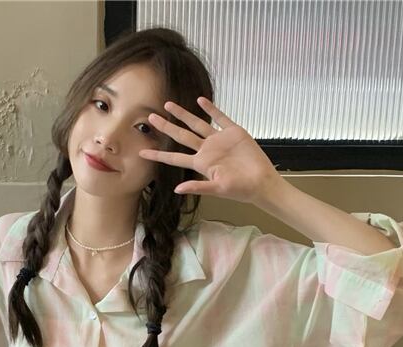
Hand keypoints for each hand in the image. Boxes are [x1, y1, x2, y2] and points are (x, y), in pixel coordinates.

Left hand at [139, 96, 283, 206]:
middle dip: (166, 127)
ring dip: (183, 114)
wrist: (261, 182)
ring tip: (168, 104)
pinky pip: (220, 117)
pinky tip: (200, 100)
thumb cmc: (240, 189)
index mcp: (201, 164)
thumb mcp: (217, 190)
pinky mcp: (233, 132)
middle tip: (151, 118)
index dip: (158, 154)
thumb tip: (177, 189)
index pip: (174, 158)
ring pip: (197, 124)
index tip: (142, 152)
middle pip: (181, 136)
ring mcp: (219, 140)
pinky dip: (210, 109)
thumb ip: (198, 187)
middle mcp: (207, 150)